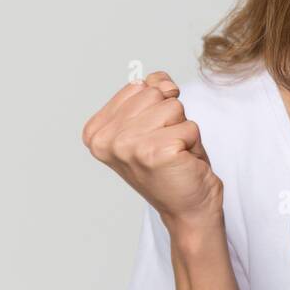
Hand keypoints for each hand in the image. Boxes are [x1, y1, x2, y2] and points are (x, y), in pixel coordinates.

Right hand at [81, 71, 223, 234]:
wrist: (187, 209)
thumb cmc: (171, 166)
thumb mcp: (152, 123)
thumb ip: (149, 94)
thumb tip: (158, 80)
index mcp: (96, 131)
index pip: (139, 86)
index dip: (157, 106)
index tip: (152, 134)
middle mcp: (106, 140)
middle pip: (155, 93)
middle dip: (171, 117)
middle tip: (167, 145)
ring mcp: (129, 146)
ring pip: (174, 107)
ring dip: (183, 130)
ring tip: (175, 153)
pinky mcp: (156, 153)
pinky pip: (189, 126)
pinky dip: (194, 143)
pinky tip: (182, 162)